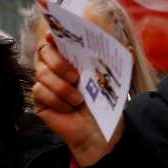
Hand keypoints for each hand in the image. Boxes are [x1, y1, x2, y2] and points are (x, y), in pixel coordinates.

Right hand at [31, 35, 121, 166]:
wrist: (99, 131)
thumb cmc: (104, 103)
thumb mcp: (113, 80)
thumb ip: (117, 63)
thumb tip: (128, 47)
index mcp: (72, 59)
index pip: (57, 41)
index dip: (54, 35)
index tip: (54, 35)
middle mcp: (56, 68)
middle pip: (44, 53)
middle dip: (58, 63)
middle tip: (76, 76)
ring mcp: (46, 83)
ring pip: (41, 73)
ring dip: (61, 87)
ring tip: (79, 99)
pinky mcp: (40, 100)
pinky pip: (39, 91)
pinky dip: (56, 99)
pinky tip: (68, 108)